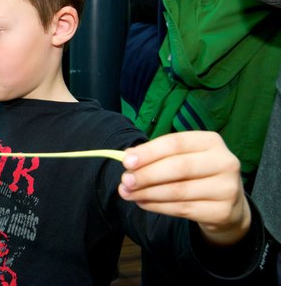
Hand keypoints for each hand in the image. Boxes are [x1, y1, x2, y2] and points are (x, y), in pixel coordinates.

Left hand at [118, 131, 250, 245]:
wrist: (228, 205)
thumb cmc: (196, 174)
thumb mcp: (181, 158)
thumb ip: (157, 156)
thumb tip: (128, 157)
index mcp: (211, 141)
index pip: (176, 143)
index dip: (149, 152)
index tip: (126, 161)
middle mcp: (224, 162)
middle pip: (178, 167)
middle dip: (146, 175)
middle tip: (125, 181)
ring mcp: (227, 188)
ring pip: (178, 191)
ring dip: (147, 193)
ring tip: (128, 193)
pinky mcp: (222, 212)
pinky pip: (182, 209)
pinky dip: (157, 206)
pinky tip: (142, 203)